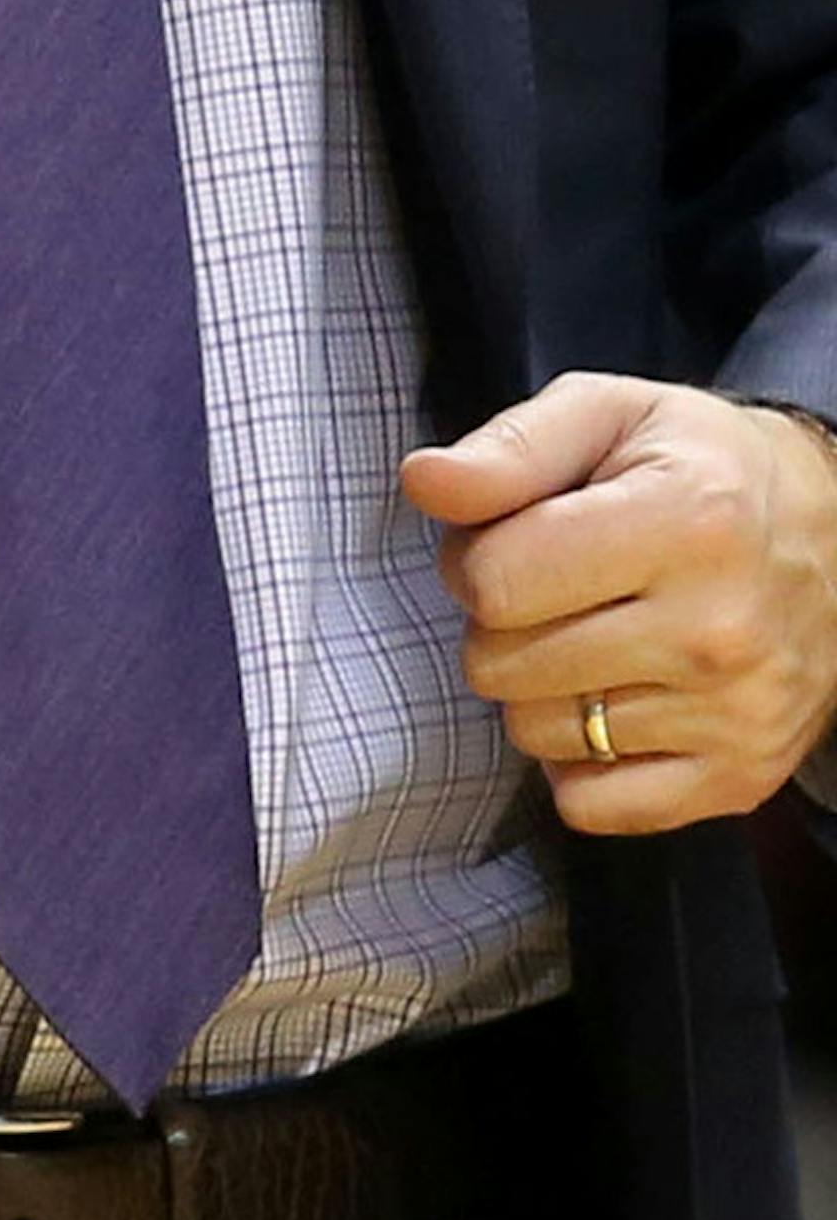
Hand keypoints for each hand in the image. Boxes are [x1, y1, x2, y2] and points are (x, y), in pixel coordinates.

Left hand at [401, 373, 836, 830]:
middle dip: (499, 622)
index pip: (496, 582)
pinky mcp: (737, 779)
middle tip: (551, 586)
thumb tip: (424, 482)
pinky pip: (588, 806)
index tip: (506, 538)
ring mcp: (733, 715)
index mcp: (686, 520)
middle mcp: (717, 628)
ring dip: (537, 687)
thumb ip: (511, 447)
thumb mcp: (610, 414)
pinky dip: (579, 760)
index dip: (472, 557)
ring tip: (589, 632)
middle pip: (502, 665)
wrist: (833, 540)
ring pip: (535, 735)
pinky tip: (614, 697)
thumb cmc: (697, 466)